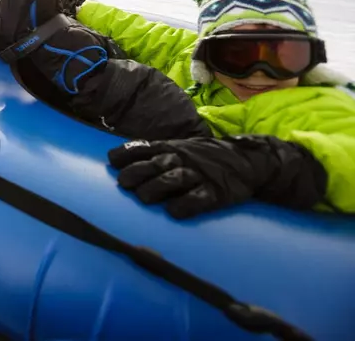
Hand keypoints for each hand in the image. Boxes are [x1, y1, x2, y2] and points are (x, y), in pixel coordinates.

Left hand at [107, 138, 256, 218]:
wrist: (247, 160)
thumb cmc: (204, 156)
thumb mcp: (179, 147)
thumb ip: (153, 153)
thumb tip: (118, 160)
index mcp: (171, 148)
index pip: (145, 148)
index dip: (128, 154)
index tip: (112, 161)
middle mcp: (183, 159)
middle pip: (156, 164)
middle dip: (137, 172)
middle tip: (124, 183)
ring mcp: (200, 175)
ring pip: (174, 179)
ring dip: (157, 188)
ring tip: (143, 198)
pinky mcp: (216, 192)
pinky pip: (199, 199)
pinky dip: (185, 206)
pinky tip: (173, 212)